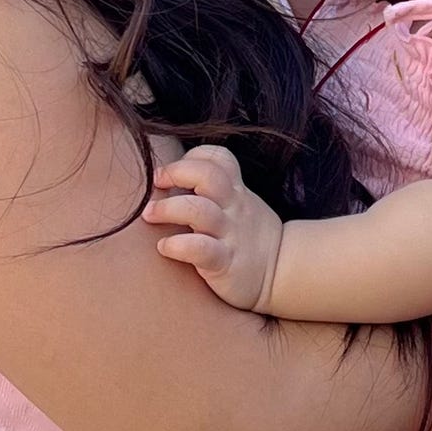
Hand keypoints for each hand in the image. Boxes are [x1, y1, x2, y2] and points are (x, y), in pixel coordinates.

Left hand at [146, 144, 283, 312]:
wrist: (281, 272)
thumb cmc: (248, 236)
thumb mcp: (238, 204)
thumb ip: (211, 190)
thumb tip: (166, 180)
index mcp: (235, 191)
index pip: (218, 158)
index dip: (192, 158)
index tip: (170, 174)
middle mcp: (233, 207)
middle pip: (208, 175)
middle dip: (176, 172)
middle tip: (155, 184)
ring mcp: (230, 234)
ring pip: (199, 210)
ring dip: (168, 208)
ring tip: (150, 214)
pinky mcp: (226, 263)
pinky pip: (201, 249)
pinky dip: (177, 245)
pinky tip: (164, 247)